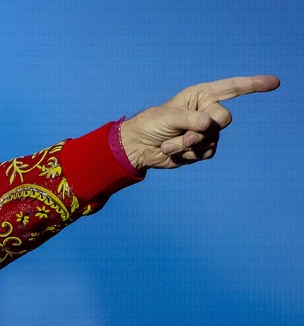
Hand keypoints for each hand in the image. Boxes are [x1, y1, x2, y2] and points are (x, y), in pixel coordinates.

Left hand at [120, 75, 279, 170]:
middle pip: (224, 119)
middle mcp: (207, 111)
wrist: (139, 147)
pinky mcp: (203, 148)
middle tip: (183, 136)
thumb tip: (210, 124)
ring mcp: (207, 131)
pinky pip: (206, 153)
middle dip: (202, 130)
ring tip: (168, 144)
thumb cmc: (151, 124)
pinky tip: (174, 151)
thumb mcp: (168, 117)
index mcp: (201, 95)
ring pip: (212, 139)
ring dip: (188, 145)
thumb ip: (189, 119)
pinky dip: (188, 155)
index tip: (273, 83)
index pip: (232, 88)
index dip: (253, 85)